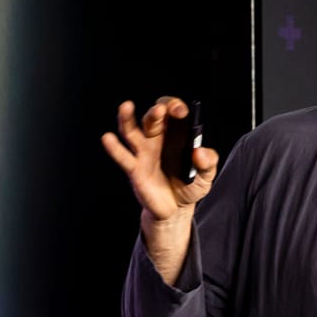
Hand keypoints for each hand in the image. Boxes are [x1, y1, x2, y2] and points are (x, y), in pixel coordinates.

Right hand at [100, 96, 219, 222]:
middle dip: (156, 111)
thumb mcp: (206, 176)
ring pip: (131, 131)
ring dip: (127, 118)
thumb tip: (199, 152)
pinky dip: (114, 147)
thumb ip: (208, 162)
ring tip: (126, 107)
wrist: (176, 209)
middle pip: (152, 118)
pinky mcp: (134, 169)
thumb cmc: (189, 186)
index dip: (174, 106)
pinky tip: (108, 138)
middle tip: (161, 111)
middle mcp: (157, 139)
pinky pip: (123, 156)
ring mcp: (143, 152)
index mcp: (175, 134)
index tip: (181, 112)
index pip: (171, 111)